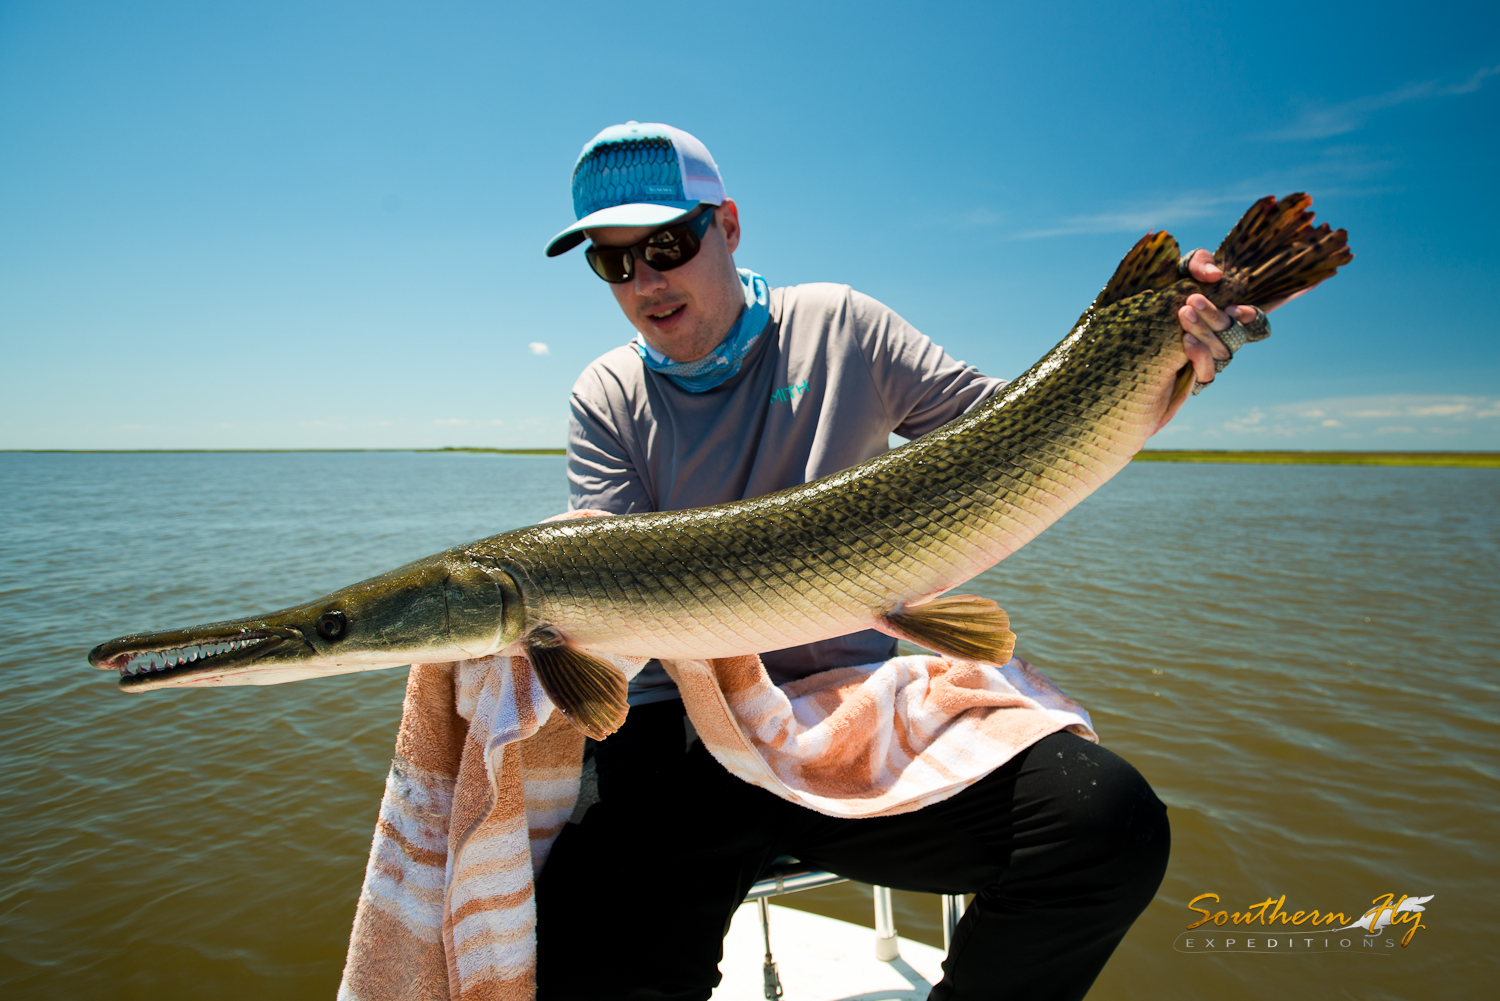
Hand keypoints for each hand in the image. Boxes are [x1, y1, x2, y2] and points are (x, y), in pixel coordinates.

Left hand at [1175, 248, 1313, 385]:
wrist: (1141, 318)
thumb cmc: (1172, 289)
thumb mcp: (1185, 269)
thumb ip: (1200, 264)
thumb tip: (1214, 275)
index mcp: (1230, 318)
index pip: (1257, 325)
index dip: (1253, 318)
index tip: (1234, 308)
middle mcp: (1225, 340)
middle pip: (1233, 335)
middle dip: (1213, 316)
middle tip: (1193, 300)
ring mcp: (1212, 359)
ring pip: (1220, 352)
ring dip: (1204, 332)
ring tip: (1184, 314)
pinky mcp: (1194, 376)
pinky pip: (1207, 374)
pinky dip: (1200, 357)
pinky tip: (1186, 340)